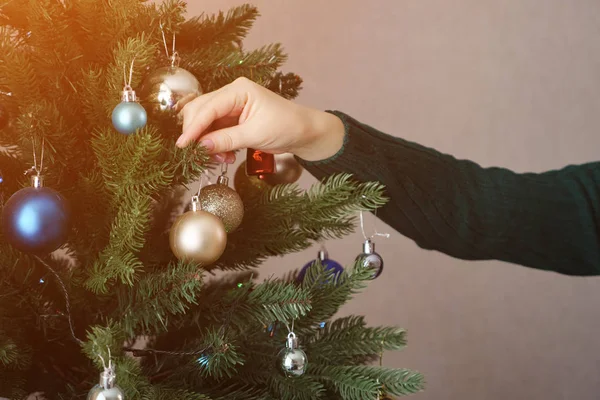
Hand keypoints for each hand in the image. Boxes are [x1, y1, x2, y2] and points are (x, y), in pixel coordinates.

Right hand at [176, 77, 344, 162]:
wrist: (304, 133)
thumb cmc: (286, 126)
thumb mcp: (255, 134)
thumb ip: (226, 139)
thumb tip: (200, 146)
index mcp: (239, 90)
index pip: (208, 107)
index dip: (193, 127)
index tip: (183, 144)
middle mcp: (231, 95)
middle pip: (200, 111)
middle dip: (198, 134)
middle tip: (202, 155)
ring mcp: (231, 107)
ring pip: (205, 123)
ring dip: (207, 143)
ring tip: (220, 158)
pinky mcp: (232, 120)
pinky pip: (215, 132)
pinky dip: (215, 145)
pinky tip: (225, 156)